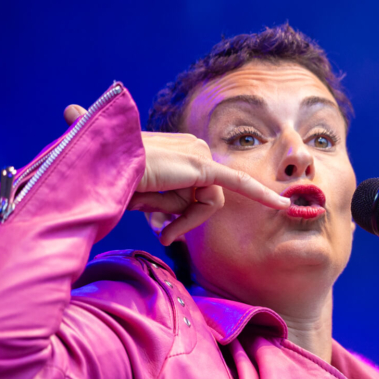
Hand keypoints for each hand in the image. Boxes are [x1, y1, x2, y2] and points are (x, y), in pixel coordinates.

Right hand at [64, 105, 290, 245]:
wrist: (96, 169)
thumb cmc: (110, 182)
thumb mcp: (140, 194)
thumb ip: (162, 203)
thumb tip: (168, 225)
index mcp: (177, 149)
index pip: (196, 188)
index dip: (185, 211)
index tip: (180, 226)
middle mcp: (192, 147)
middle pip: (203, 196)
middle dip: (181, 218)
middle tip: (161, 232)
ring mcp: (197, 154)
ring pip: (207, 202)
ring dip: (183, 219)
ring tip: (157, 221)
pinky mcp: (201, 167)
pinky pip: (239, 184)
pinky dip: (262, 196)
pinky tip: (283, 206)